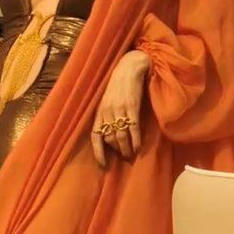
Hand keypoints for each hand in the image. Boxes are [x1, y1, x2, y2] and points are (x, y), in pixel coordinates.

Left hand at [90, 50, 148, 167]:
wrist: (130, 68)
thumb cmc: (119, 85)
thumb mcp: (108, 100)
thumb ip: (107, 115)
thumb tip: (111, 134)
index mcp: (99, 111)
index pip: (95, 136)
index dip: (98, 152)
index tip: (103, 165)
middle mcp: (107, 112)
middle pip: (110, 138)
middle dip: (117, 151)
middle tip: (124, 158)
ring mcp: (119, 109)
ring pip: (121, 136)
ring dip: (126, 148)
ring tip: (131, 155)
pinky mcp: (131, 106)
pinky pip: (133, 128)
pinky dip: (136, 140)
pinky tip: (139, 147)